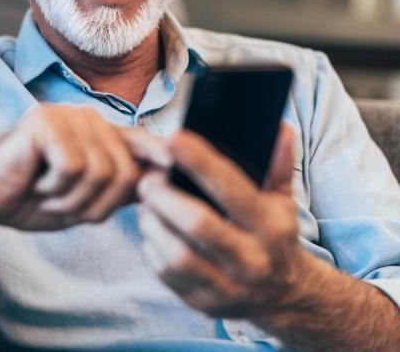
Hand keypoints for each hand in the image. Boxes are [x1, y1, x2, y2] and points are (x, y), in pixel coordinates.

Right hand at [0, 104, 169, 230]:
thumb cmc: (30, 197)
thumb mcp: (82, 200)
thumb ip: (118, 188)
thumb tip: (161, 181)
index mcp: (97, 134)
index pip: (139, 141)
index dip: (160, 154)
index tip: (177, 167)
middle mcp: (86, 118)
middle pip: (124, 170)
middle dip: (96, 205)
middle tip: (63, 206)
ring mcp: (67, 115)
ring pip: (101, 171)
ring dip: (73, 200)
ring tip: (49, 194)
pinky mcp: (46, 121)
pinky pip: (74, 167)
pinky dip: (55, 189)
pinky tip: (36, 183)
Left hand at [138, 123, 307, 318]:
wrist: (284, 295)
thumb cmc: (275, 235)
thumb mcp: (282, 200)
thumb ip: (278, 164)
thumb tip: (279, 127)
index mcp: (269, 228)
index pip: (233, 190)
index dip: (201, 162)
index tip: (175, 139)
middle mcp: (250, 260)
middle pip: (198, 225)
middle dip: (165, 196)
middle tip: (148, 178)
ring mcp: (226, 287)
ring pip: (176, 255)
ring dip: (153, 222)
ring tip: (146, 202)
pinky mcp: (203, 303)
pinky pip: (166, 274)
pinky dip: (151, 247)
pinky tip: (151, 227)